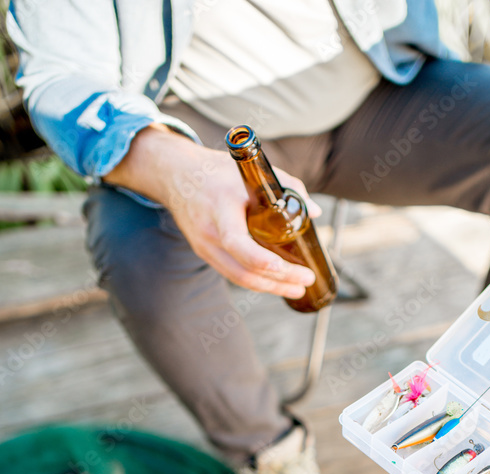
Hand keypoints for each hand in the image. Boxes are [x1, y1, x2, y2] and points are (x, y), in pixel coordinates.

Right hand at [105, 125, 318, 298]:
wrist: (177, 175)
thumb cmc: (217, 171)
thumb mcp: (251, 170)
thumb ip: (286, 187)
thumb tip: (313, 212)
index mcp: (220, 207)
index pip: (236, 242)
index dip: (261, 260)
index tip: (286, 267)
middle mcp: (209, 231)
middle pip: (243, 269)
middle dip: (278, 280)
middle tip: (306, 280)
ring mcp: (205, 246)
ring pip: (239, 277)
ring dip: (270, 287)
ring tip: (296, 288)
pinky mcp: (205, 253)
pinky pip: (232, 273)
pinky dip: (256, 281)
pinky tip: (275, 282)